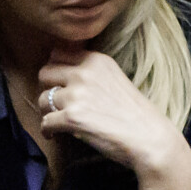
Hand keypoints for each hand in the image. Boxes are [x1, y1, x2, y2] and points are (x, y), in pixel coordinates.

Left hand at [36, 46, 190, 189]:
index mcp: (97, 60)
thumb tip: (62, 74)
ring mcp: (77, 94)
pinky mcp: (72, 117)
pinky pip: (45, 122)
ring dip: (48, 112)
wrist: (148, 136)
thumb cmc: (133, 112)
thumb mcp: (114, 79)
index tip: (59, 83)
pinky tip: (56, 135)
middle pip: (45, 72)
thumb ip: (91, 72)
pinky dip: (48, 131)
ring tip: (59, 121)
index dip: (56, 70)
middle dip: (48, 88)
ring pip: (42, 99)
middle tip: (57, 103)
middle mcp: (85, 72)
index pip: (59, 53)